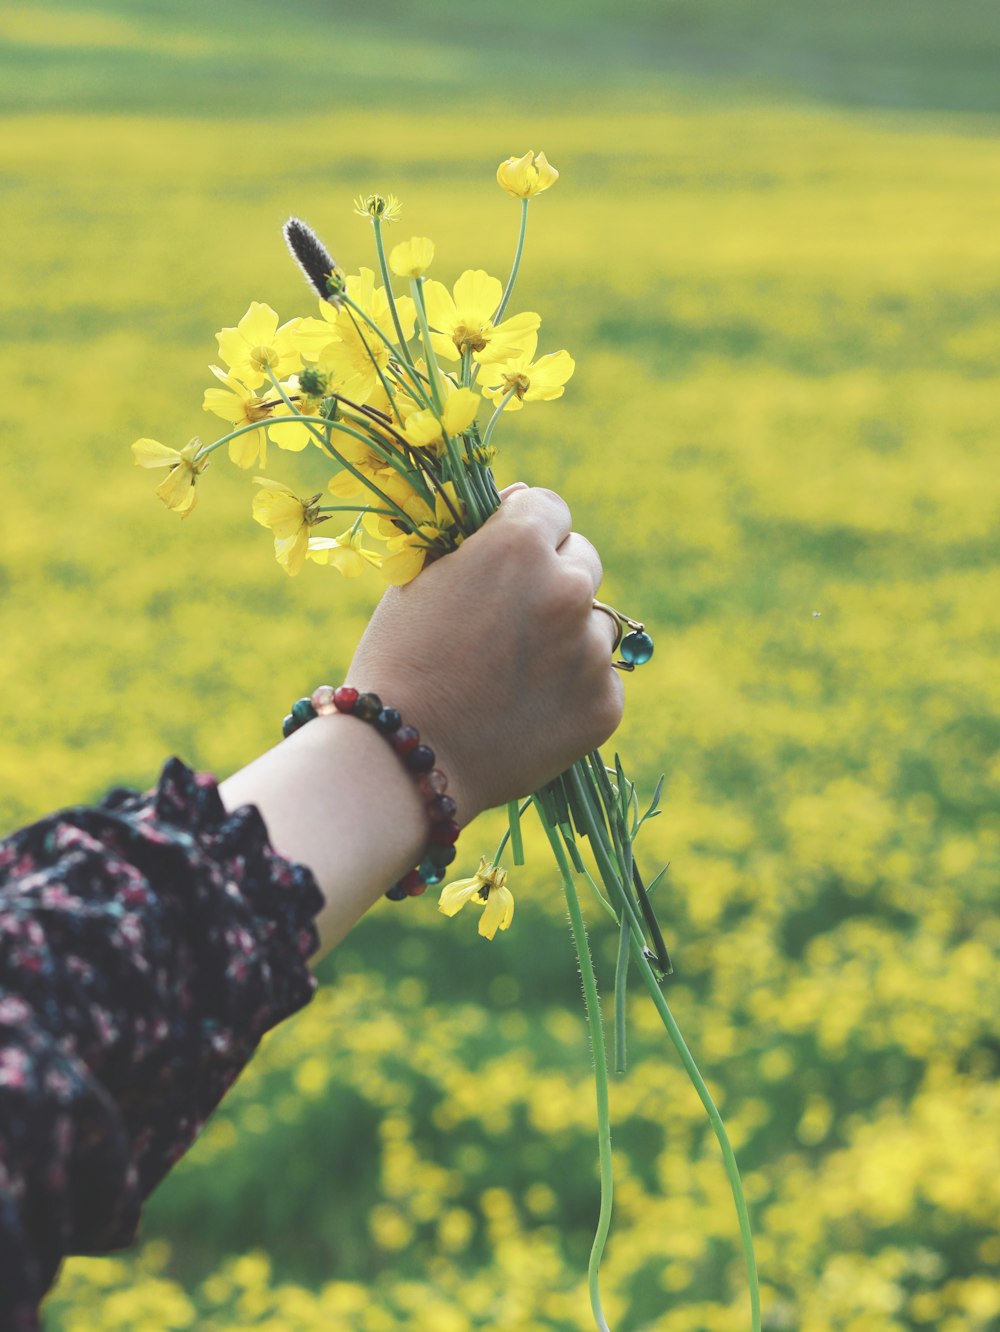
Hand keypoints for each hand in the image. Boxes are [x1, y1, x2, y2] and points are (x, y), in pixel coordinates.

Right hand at [347, 484, 623, 823]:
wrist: (402, 758)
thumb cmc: (398, 660)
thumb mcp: (423, 577)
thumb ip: (480, 540)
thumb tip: (521, 502)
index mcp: (519, 545)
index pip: (549, 507)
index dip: (525, 531)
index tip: (507, 560)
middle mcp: (568, 588)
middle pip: (583, 560)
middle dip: (553, 580)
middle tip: (510, 621)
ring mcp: (592, 649)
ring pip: (597, 624)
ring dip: (569, 637)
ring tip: (514, 673)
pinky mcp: (605, 704)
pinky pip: (600, 681)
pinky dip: (573, 691)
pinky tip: (528, 710)